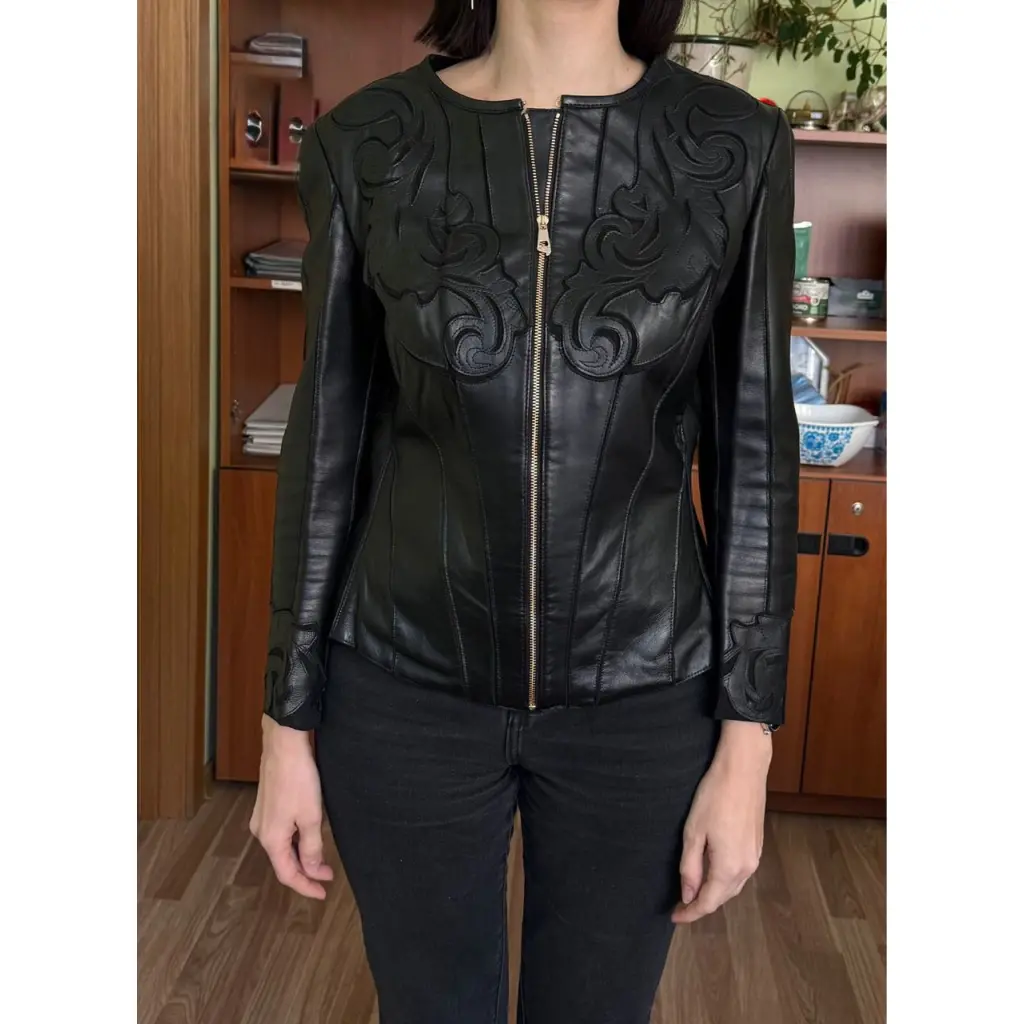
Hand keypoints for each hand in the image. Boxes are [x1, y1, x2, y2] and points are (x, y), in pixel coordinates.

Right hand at [249, 714, 333, 899]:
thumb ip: (311, 847)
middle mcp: (261, 831)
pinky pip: (281, 831)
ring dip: (301, 855)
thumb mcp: (311, 817)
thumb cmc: (298, 779)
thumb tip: (313, 869)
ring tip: (322, 859)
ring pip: (282, 846)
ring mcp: (261, 817)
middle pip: (283, 861)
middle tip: (327, 876)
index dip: (306, 886)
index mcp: (271, 839)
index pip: (288, 874)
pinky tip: (309, 835)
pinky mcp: (266, 803)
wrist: (283, 744)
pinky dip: (295, 839)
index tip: (323, 893)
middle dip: (305, 871)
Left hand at [672, 721, 770, 923]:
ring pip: (733, 886)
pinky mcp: (757, 844)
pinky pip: (740, 872)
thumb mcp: (693, 831)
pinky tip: (713, 873)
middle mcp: (747, 867)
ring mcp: (755, 856)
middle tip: (681, 906)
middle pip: (722, 897)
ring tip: (694, 893)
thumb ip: (690, 866)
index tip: (674, 917)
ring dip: (715, 893)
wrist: (743, 769)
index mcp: (729, 867)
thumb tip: (688, 894)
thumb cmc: (715, 796)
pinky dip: (725, 879)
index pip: (707, 902)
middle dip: (702, 904)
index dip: (690, 913)